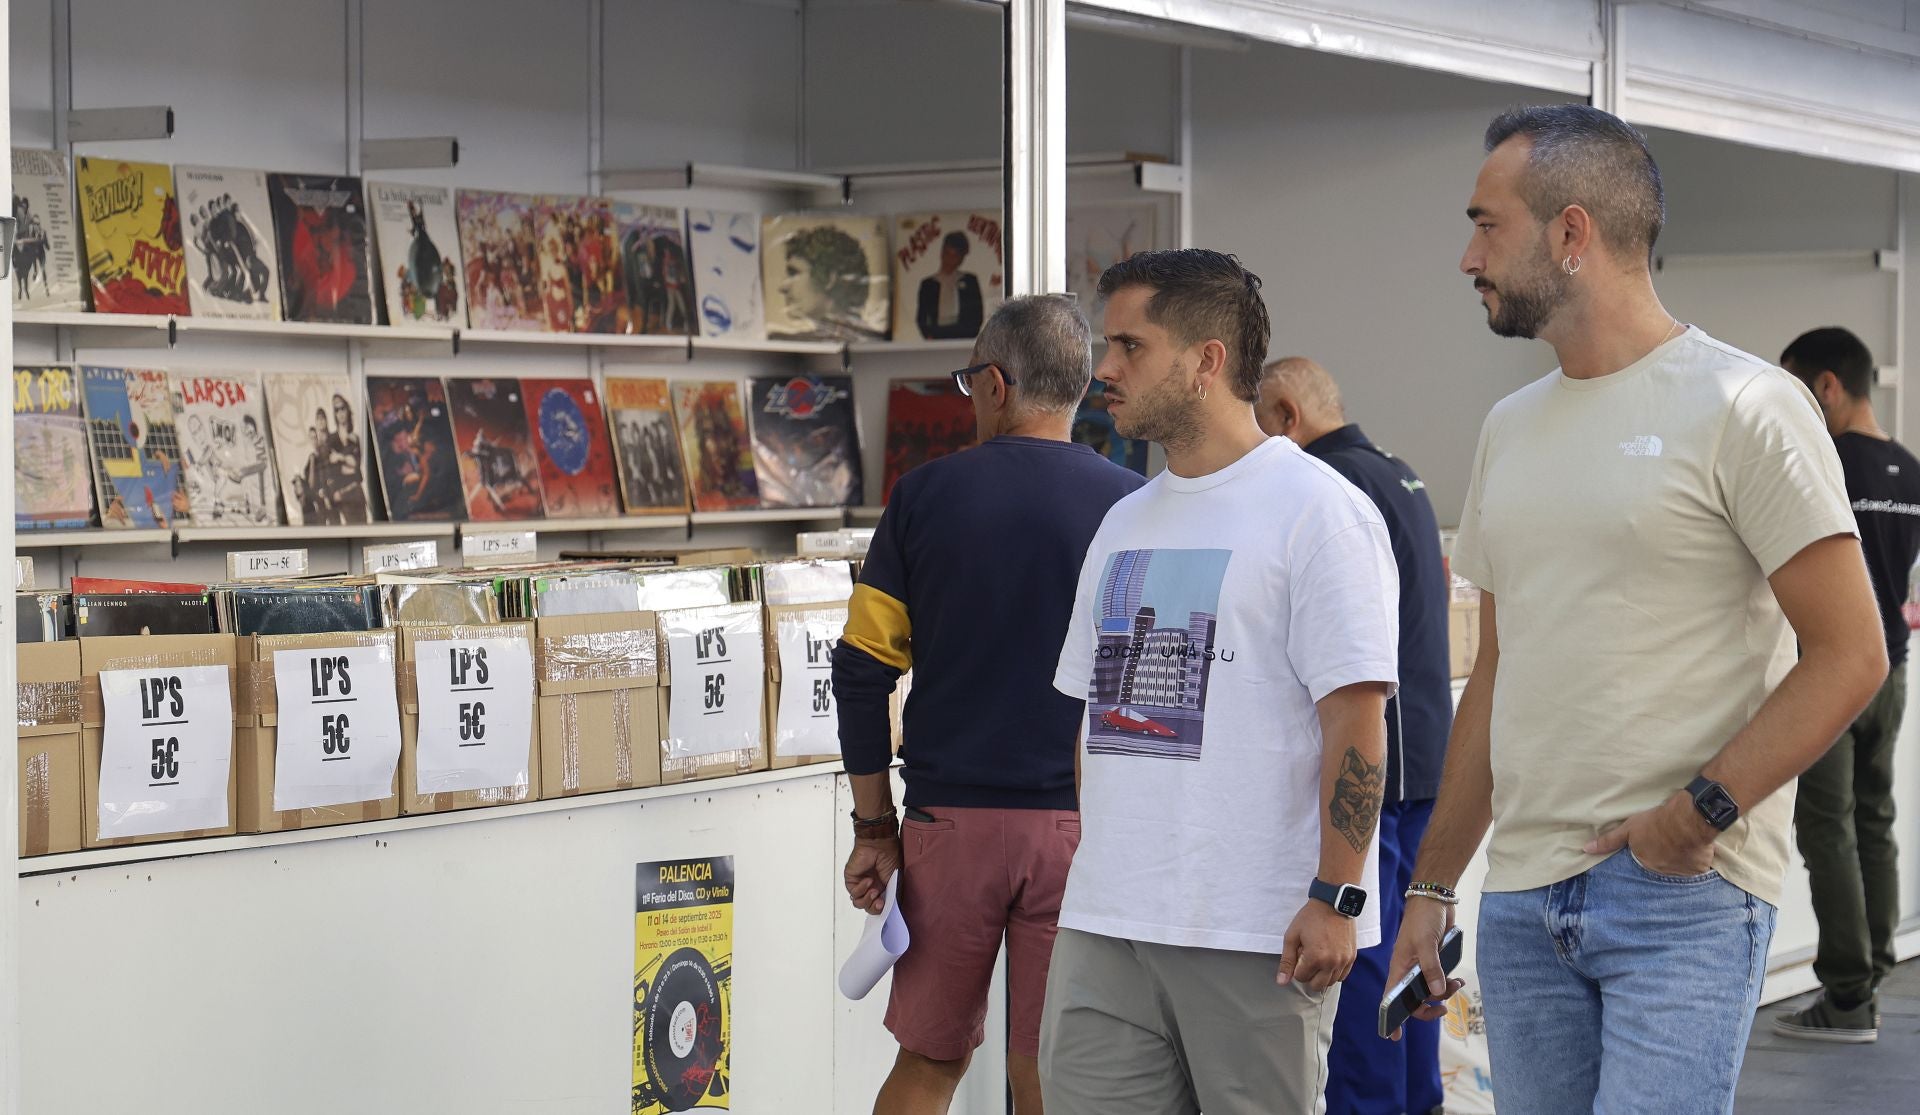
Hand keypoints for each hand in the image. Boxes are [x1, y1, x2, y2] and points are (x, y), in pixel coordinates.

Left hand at [843, 836, 900, 914]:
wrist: (879, 844)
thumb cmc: (890, 857)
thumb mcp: (896, 880)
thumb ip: (894, 895)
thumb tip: (893, 908)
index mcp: (882, 887)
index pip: (879, 906)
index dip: (881, 910)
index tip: (885, 907)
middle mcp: (871, 887)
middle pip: (868, 907)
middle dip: (874, 908)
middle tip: (880, 903)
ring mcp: (860, 884)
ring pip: (859, 903)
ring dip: (867, 900)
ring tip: (874, 891)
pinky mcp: (851, 880)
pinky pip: (853, 892)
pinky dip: (861, 888)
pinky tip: (868, 880)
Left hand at [1277, 899, 1356, 992]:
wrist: (1333, 903)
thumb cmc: (1310, 918)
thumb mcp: (1292, 936)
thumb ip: (1286, 961)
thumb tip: (1282, 982)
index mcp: (1315, 958)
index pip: (1301, 977)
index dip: (1297, 966)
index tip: (1300, 952)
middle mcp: (1332, 963)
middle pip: (1316, 985)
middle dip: (1308, 974)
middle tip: (1308, 958)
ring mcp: (1344, 961)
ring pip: (1330, 982)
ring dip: (1321, 975)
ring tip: (1319, 956)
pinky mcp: (1352, 957)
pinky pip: (1342, 976)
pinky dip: (1334, 972)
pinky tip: (1329, 960)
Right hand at [1384, 895, 1463, 1040]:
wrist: (1435, 899)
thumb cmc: (1423, 919)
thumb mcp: (1426, 944)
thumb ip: (1431, 969)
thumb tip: (1437, 994)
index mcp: (1399, 967)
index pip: (1390, 997)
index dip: (1391, 1017)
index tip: (1393, 1036)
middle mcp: (1408, 969)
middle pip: (1414, 999)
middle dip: (1429, 1008)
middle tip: (1443, 1009)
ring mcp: (1422, 965)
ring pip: (1430, 990)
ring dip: (1444, 992)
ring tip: (1456, 984)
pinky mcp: (1435, 960)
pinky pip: (1441, 978)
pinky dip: (1450, 982)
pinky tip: (1459, 978)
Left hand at [1583, 790, 1715, 876]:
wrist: (1685, 821)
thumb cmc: (1655, 822)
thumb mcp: (1628, 828)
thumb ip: (1609, 841)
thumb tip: (1586, 849)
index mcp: (1645, 863)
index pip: (1646, 860)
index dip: (1651, 848)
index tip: (1656, 840)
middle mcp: (1662, 871)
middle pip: (1663, 864)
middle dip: (1666, 854)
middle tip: (1671, 839)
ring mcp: (1681, 872)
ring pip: (1680, 865)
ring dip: (1681, 857)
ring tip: (1684, 841)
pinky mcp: (1698, 869)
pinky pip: (1697, 866)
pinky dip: (1697, 859)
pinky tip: (1696, 847)